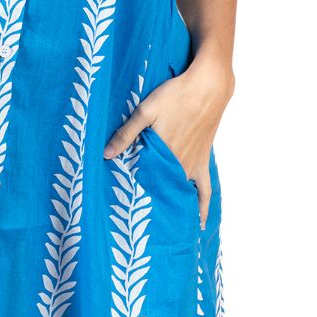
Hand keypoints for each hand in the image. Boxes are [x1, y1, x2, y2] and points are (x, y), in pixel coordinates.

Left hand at [103, 58, 233, 229]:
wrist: (209, 87)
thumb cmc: (176, 95)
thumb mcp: (146, 110)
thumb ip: (126, 133)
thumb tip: (107, 154)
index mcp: (162, 154)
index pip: (143, 181)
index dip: (130, 195)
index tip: (119, 212)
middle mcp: (179, 164)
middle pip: (160, 189)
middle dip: (149, 206)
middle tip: (137, 228)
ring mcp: (193, 164)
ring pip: (180, 193)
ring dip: (172, 209)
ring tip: (164, 229)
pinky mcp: (203, 160)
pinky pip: (205, 190)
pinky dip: (202, 206)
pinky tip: (200, 221)